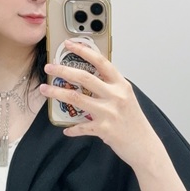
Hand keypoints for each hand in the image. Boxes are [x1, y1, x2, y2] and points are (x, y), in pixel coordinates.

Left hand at [41, 39, 156, 167]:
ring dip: (57, 93)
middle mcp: (116, 96)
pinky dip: (72, 129)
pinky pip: (81, 127)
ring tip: (45, 89)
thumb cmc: (134, 122)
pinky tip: (66, 130)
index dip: (84, 51)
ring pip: (77, 99)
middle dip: (63, 70)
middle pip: (84, 77)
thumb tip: (88, 80)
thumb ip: (110, 88)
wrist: (145, 145)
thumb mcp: (126, 98)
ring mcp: (109, 112)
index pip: (101, 62)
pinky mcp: (104, 129)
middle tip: (49, 67)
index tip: (69, 44)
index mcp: (121, 85)